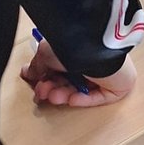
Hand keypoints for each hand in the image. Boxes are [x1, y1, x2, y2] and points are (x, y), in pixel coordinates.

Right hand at [22, 36, 136, 107]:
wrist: (97, 47)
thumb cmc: (74, 44)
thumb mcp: (47, 52)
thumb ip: (38, 64)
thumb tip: (28, 72)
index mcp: (75, 48)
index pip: (58, 65)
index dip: (44, 76)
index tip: (31, 81)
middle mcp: (89, 59)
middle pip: (67, 79)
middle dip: (51, 88)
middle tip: (40, 92)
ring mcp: (103, 73)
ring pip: (79, 90)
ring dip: (62, 95)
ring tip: (53, 96)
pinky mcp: (115, 86)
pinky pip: (96, 98)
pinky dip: (81, 100)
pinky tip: (72, 99)